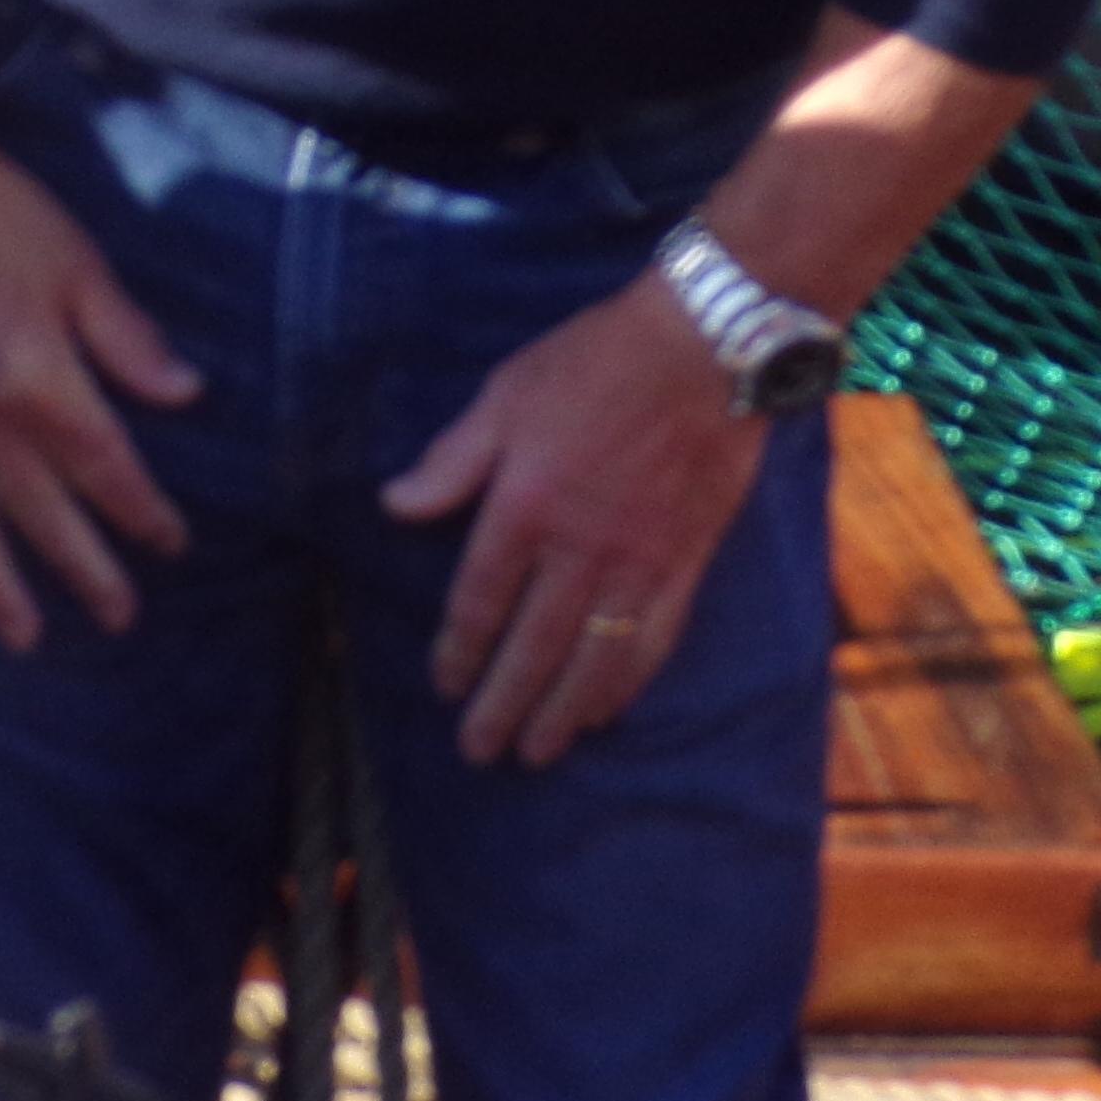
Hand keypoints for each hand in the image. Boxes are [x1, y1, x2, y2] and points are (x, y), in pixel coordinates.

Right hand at [0, 128, 201, 648]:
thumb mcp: (80, 267)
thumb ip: (129, 340)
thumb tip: (190, 397)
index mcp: (37, 382)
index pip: (104, 468)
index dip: (142, 512)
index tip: (172, 545)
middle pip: (41, 514)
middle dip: (85, 570)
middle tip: (120, 620)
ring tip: (26, 639)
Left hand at [381, 273, 767, 765]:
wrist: (704, 349)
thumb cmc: (596, 362)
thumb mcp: (506, 395)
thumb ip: (452, 460)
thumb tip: (395, 505)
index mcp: (523, 508)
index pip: (480, 600)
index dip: (459, 651)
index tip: (445, 687)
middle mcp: (577, 550)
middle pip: (532, 648)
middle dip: (502, 705)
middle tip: (479, 752)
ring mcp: (637, 563)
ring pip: (593, 658)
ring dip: (562, 712)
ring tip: (538, 752)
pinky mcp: (686, 563)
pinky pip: (653, 639)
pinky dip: (626, 682)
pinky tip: (608, 709)